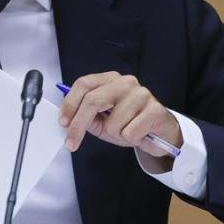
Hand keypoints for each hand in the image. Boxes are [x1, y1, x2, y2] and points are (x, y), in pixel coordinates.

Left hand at [56, 72, 182, 164]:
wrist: (160, 132)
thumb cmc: (131, 124)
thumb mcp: (104, 121)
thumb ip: (88, 118)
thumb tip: (68, 120)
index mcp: (110, 80)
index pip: (84, 84)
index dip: (70, 104)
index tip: (63, 122)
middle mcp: (125, 82)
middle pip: (93, 100)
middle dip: (78, 125)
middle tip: (71, 143)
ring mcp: (141, 94)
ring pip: (112, 123)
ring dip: (116, 135)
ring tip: (126, 131)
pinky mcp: (154, 110)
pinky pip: (129, 133)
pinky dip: (131, 139)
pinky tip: (140, 133)